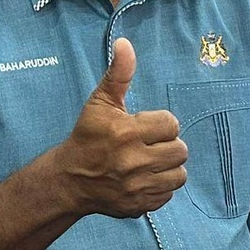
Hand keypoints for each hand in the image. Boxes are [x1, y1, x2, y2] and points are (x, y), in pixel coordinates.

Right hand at [48, 39, 187, 218]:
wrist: (69, 180)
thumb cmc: (87, 137)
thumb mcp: (100, 103)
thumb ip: (118, 73)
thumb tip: (125, 43)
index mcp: (126, 133)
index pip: (171, 124)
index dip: (160, 123)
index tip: (145, 126)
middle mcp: (133, 162)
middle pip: (180, 150)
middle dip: (167, 145)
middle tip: (149, 144)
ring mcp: (137, 187)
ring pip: (179, 175)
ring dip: (168, 167)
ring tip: (150, 161)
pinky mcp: (139, 206)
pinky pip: (168, 194)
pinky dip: (160, 186)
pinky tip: (145, 178)